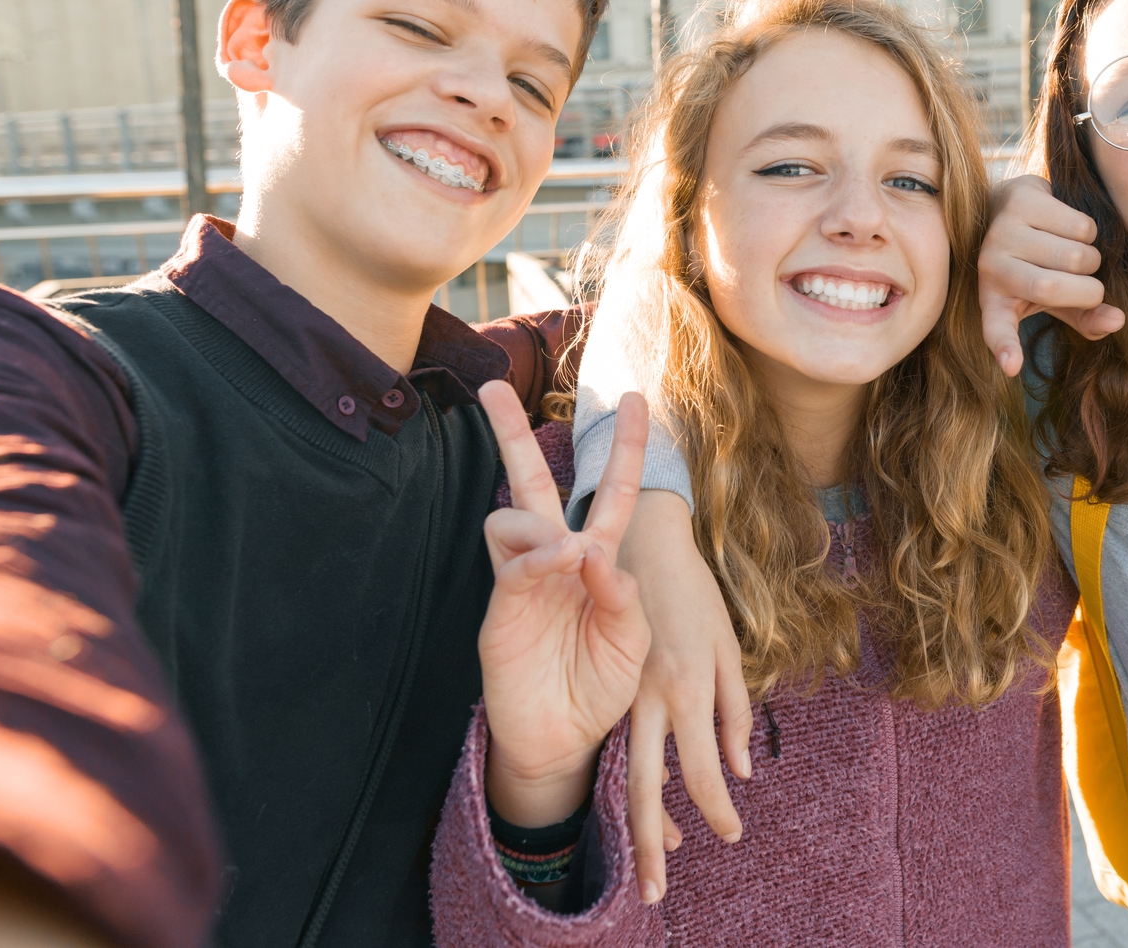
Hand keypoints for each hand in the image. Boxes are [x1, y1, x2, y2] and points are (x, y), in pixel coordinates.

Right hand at [476, 382, 650, 831]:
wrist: (563, 740)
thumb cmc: (599, 686)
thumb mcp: (633, 642)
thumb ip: (623, 596)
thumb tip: (592, 547)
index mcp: (598, 560)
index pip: (610, 492)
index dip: (626, 447)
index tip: (637, 398)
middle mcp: (556, 558)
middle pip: (533, 481)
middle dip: (510, 432)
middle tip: (491, 387)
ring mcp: (525, 580)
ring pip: (514, 515)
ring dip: (543, 523)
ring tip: (568, 556)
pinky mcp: (502, 608)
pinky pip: (512, 563)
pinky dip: (535, 555)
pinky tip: (557, 563)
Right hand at [618, 491, 752, 904]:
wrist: (640, 540)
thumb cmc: (694, 592)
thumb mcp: (728, 646)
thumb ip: (735, 711)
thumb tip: (742, 770)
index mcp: (687, 688)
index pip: (699, 772)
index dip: (717, 810)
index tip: (732, 835)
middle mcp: (649, 699)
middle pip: (647, 789)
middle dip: (654, 845)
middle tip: (656, 892)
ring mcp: (621, 693)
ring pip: (625, 772)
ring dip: (640, 822)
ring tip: (652, 863)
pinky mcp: (607, 684)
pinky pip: (619, 744)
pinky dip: (634, 779)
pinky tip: (646, 805)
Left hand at [977, 176, 1125, 376]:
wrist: (1008, 205)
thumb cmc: (1036, 262)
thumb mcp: (1056, 298)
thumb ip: (1085, 317)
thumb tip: (1118, 320)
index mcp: (995, 301)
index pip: (996, 329)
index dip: (1006, 347)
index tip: (1011, 367)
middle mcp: (991, 267)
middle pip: (1054, 288)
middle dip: (1089, 289)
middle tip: (1087, 282)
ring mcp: (1002, 231)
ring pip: (1076, 255)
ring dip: (1092, 257)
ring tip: (1075, 252)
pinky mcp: (1021, 200)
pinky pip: (1080, 227)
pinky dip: (1089, 231)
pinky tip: (1069, 227)